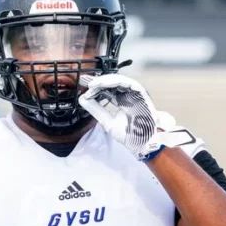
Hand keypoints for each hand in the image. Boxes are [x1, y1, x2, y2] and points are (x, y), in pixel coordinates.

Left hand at [79, 75, 205, 159]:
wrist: (142, 144)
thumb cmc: (130, 136)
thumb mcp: (107, 121)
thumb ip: (96, 110)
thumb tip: (83, 99)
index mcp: (123, 101)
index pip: (109, 89)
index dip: (97, 87)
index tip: (86, 90)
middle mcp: (129, 96)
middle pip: (113, 83)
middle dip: (99, 82)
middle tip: (88, 85)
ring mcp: (136, 95)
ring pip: (121, 80)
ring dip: (106, 80)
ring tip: (94, 85)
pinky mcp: (142, 95)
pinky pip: (130, 84)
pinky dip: (117, 81)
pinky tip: (104, 84)